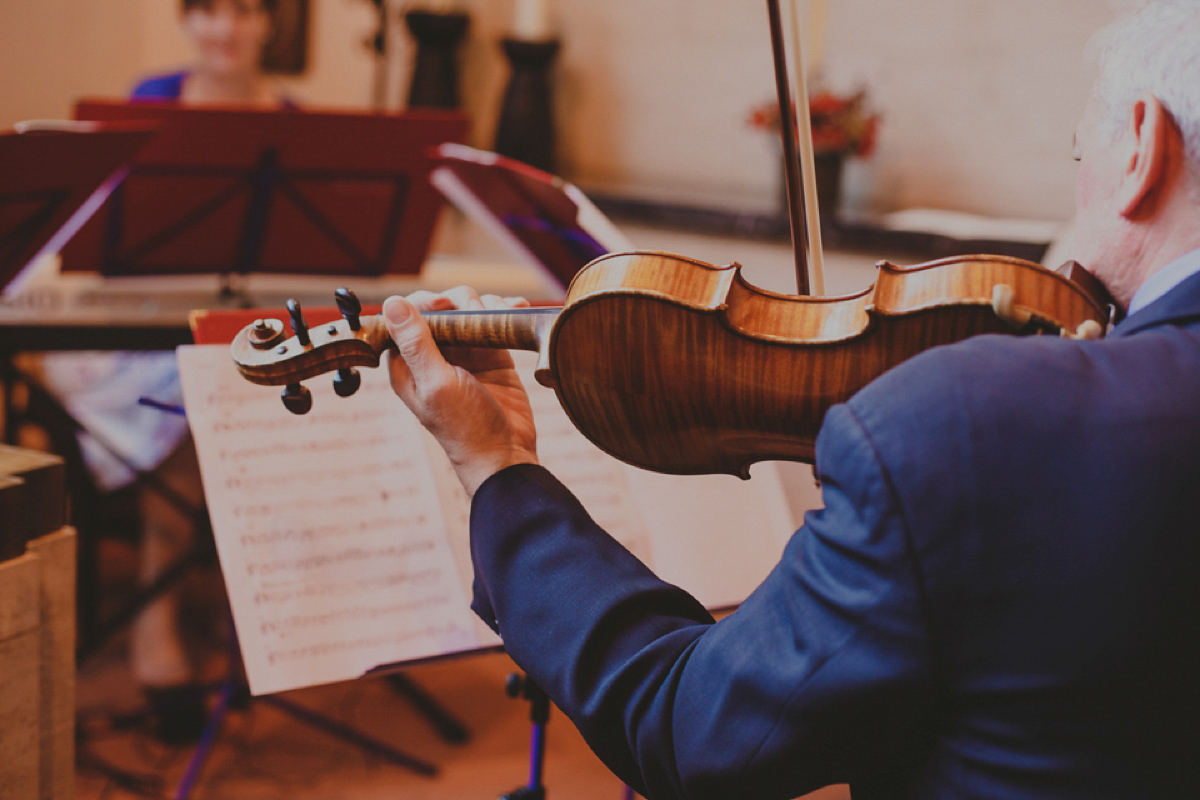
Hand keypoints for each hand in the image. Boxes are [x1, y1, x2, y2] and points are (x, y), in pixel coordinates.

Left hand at [382, 287, 538, 496]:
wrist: (506, 454)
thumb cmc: (465, 428)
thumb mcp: (437, 384)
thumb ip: (416, 343)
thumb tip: (392, 303)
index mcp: (408, 364)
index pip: (404, 318)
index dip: (422, 304)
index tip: (444, 306)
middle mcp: (433, 355)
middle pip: (438, 308)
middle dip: (458, 302)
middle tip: (475, 312)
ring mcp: (464, 353)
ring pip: (467, 310)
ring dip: (484, 304)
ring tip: (497, 316)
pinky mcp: (491, 355)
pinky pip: (492, 322)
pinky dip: (503, 312)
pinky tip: (515, 310)